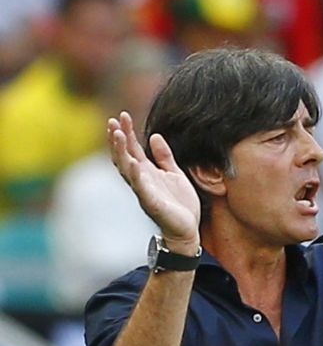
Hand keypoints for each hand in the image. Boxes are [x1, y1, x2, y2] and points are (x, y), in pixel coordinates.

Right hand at [108, 112, 200, 251]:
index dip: (126, 132)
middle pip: (124, 155)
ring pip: (127, 169)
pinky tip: (134, 163)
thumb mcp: (174, 174)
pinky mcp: (151, 203)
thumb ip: (164, 156)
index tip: (122, 115)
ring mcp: (144, 191)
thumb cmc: (179, 204)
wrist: (187, 230)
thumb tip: (154, 136)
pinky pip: (141, 188)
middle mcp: (141, 180)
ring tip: (117, 134)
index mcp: (146, 172)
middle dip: (117, 138)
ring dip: (121, 152)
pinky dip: (137, 175)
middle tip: (113, 120)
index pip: (132, 149)